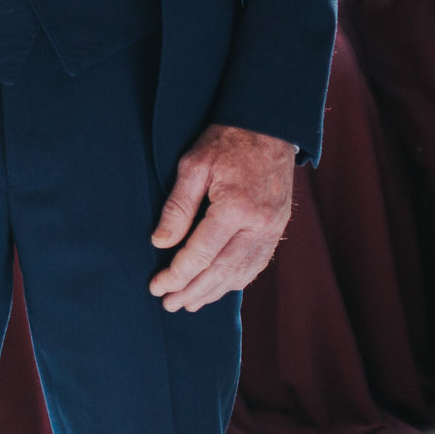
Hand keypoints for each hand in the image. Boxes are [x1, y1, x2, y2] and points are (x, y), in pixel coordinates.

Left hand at [148, 123, 296, 310]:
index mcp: (236, 208)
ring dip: (214, 292)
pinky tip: (220, 288)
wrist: (269, 129)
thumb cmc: (225, 142)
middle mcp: (259, 226)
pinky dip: (236, 280)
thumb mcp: (193, 165)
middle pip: (222, 271)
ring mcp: (272, 230)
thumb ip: (177, 206)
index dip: (177, 274)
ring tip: (190, 303)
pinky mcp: (277, 230)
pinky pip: (256, 264)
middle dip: (193, 291)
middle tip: (169, 304)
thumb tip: (161, 242)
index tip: (157, 286)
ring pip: (241, 272)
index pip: (201, 253)